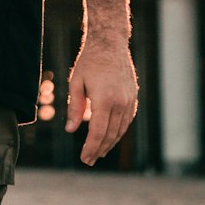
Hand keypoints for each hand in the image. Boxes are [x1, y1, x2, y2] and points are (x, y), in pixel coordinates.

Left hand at [65, 41, 137, 165]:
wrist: (110, 43)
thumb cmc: (90, 61)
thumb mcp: (76, 82)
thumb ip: (75, 107)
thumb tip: (71, 130)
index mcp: (104, 100)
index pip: (97, 132)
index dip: (90, 147)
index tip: (84, 159)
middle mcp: (120, 102)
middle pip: (110, 134)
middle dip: (99, 149)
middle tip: (89, 160)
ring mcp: (129, 100)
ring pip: (120, 129)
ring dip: (110, 142)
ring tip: (99, 152)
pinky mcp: (133, 97)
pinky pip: (127, 120)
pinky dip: (119, 131)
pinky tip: (111, 136)